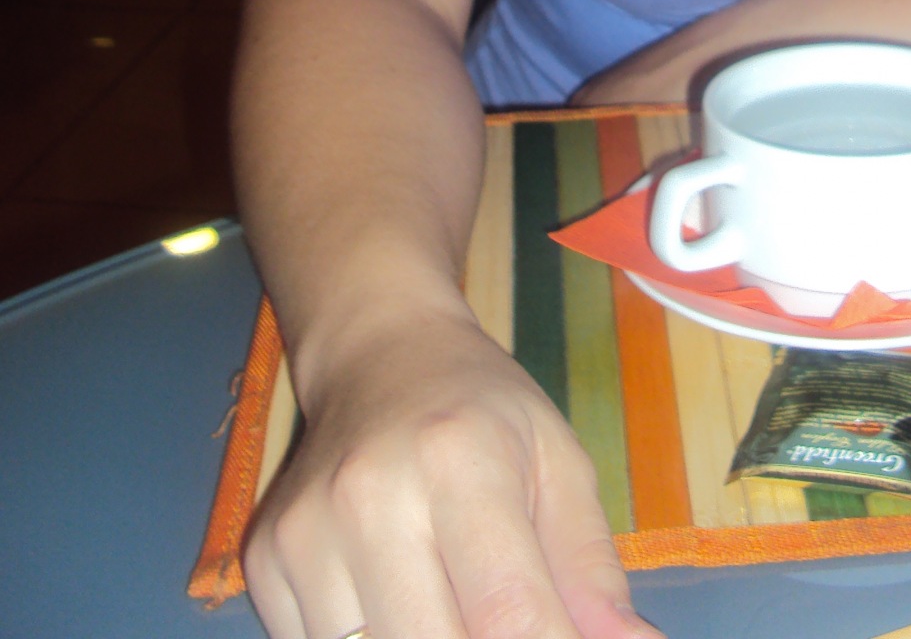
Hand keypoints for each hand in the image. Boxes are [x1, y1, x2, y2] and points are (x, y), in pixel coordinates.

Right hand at [243, 309, 657, 638]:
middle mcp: (369, 495)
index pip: (508, 613)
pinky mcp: (264, 562)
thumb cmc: (482, 409)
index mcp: (459, 460)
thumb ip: (591, 567)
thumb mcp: (558, 460)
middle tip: (514, 623)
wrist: (375, 352)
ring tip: (451, 597)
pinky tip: (397, 598)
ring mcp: (304, 533)